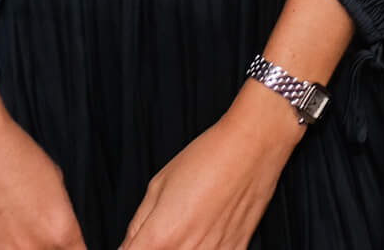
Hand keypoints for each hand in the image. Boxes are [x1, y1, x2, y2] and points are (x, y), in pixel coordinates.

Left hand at [119, 84, 300, 249]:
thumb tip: (129, 245)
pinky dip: (206, 248)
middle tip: (164, 230)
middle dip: (155, 247)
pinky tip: (206, 234)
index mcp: (160, 237)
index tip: (137, 241)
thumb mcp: (158, 184)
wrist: (254, 143)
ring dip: (181, 246)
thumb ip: (138, 224)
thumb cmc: (209, 157)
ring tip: (187, 228)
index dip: (131, 248)